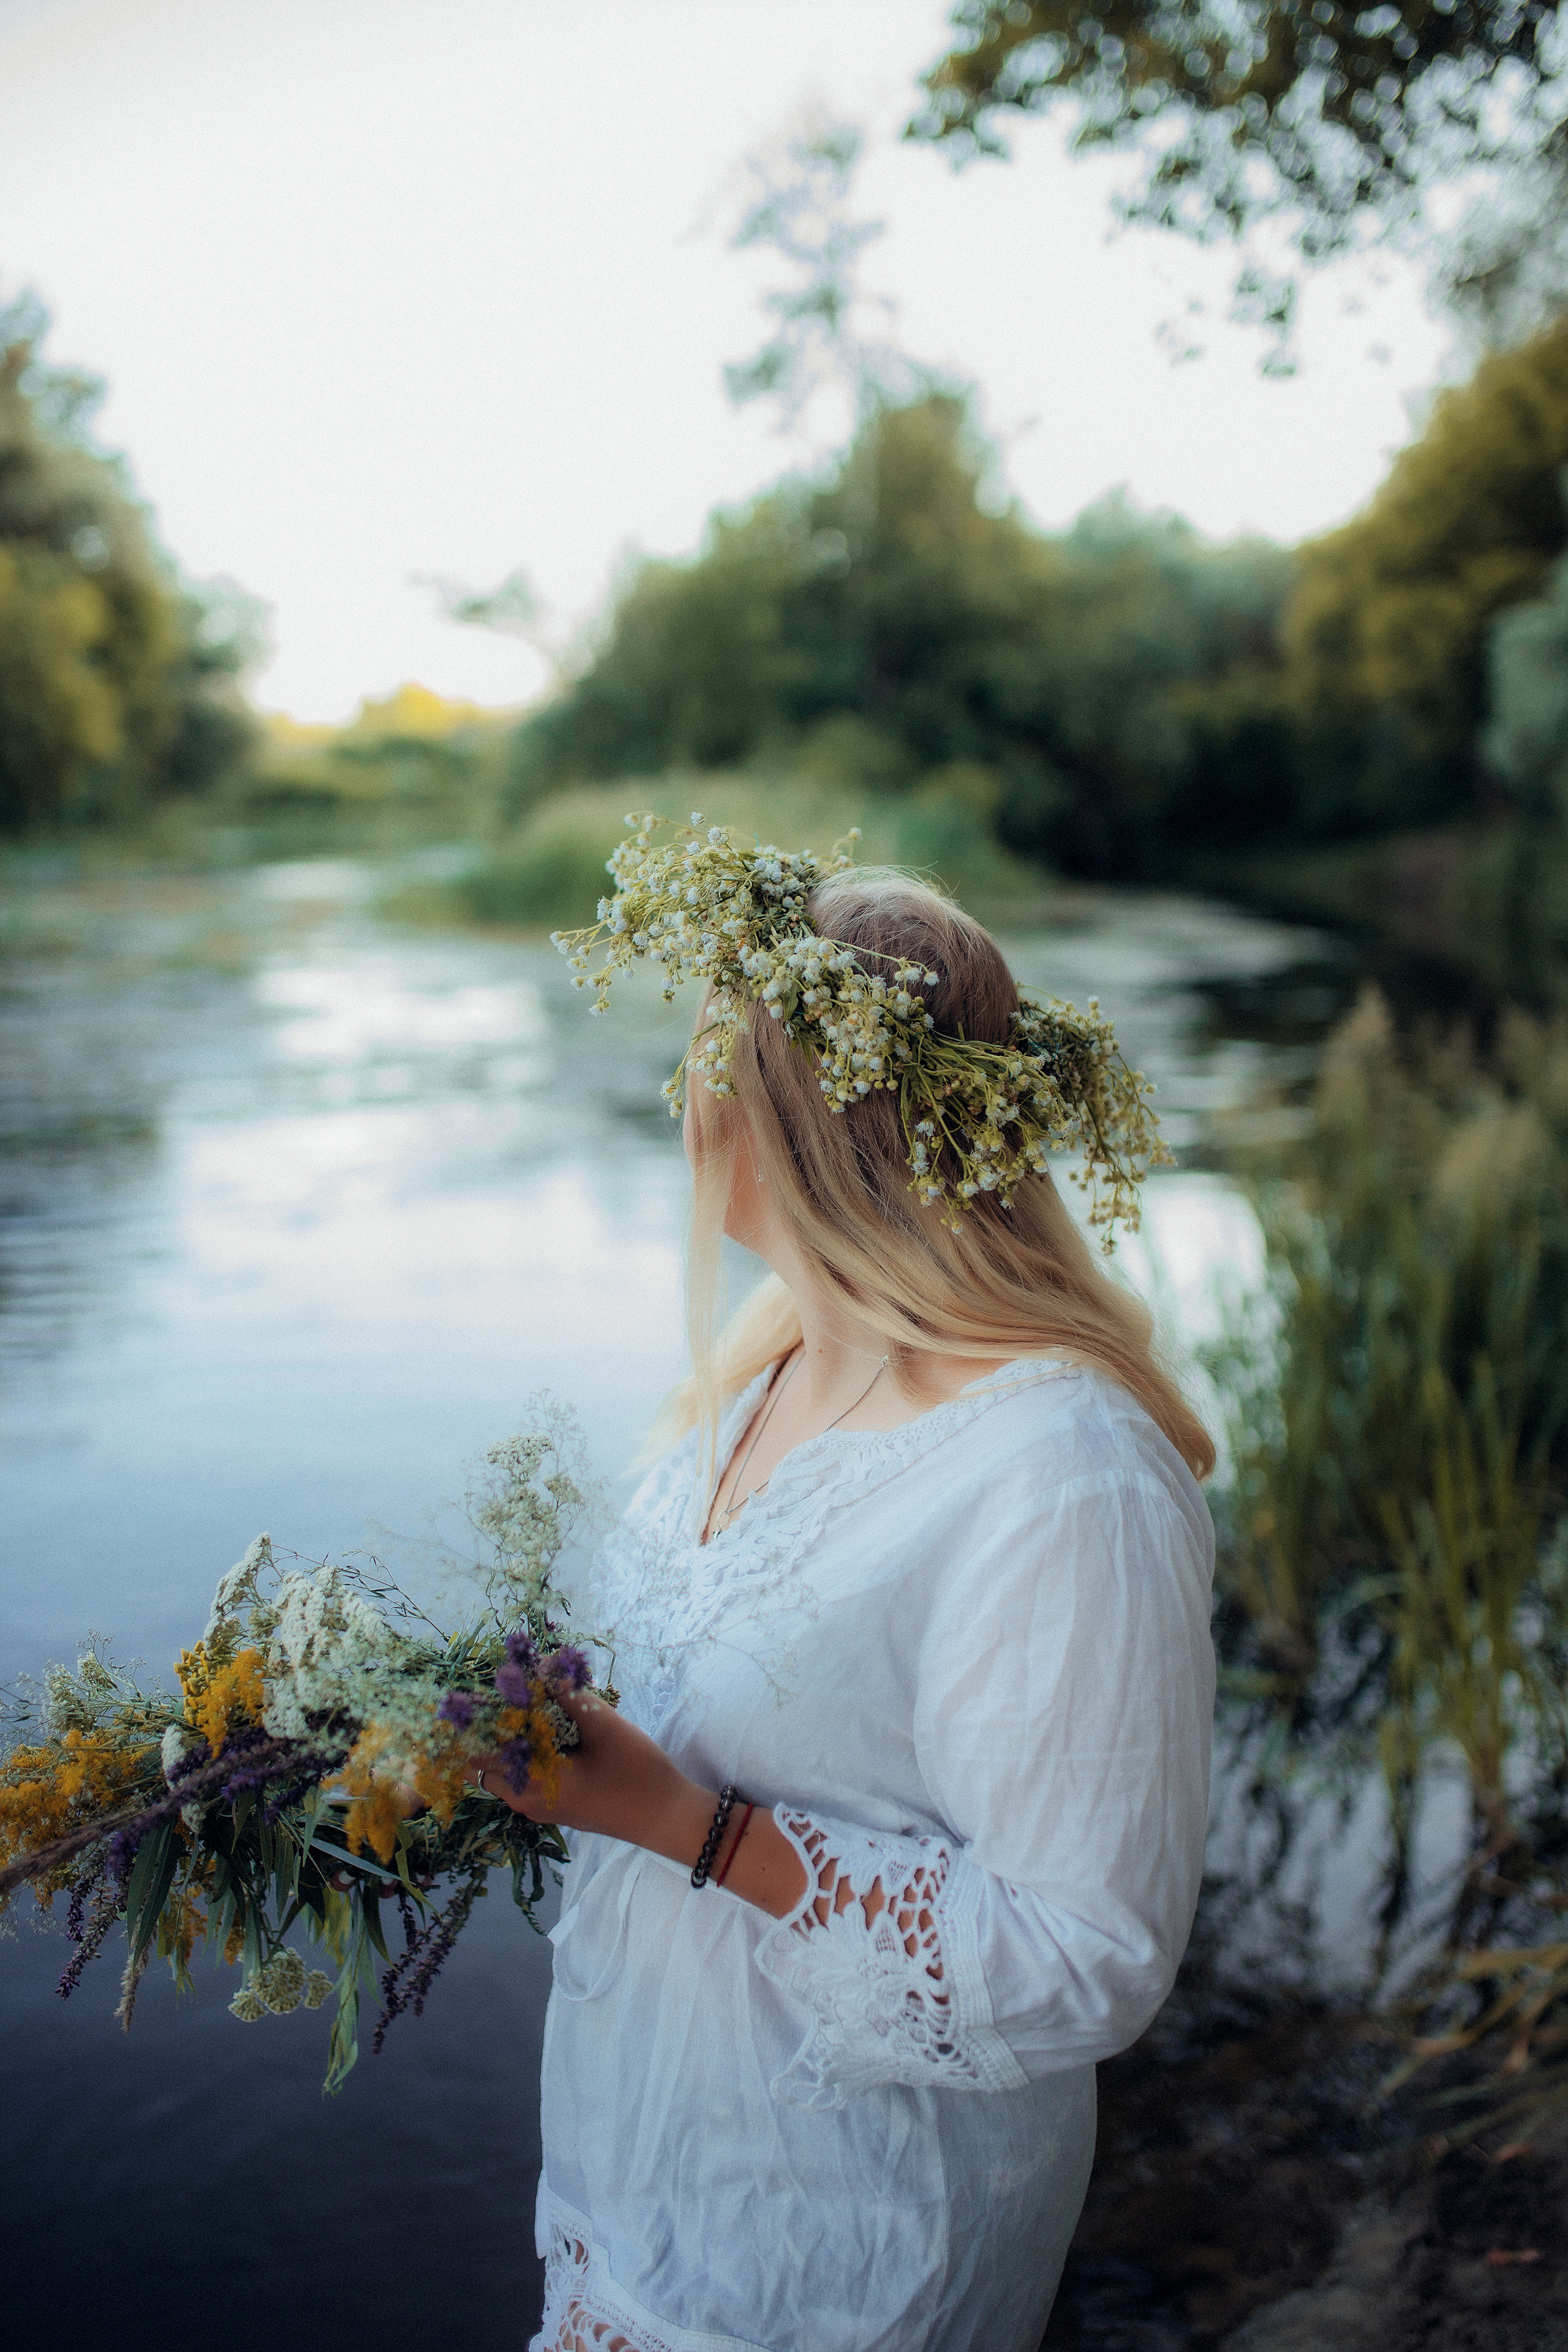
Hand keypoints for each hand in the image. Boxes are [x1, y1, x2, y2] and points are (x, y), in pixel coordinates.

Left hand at [468, 1677, 809, 1918]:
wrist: (667, 1818)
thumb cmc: (636, 1774)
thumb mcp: (603, 1726)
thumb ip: (567, 1692)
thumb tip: (539, 1663)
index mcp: (529, 1783)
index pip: (477, 1752)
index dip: (468, 1720)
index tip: (466, 1691)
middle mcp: (524, 1799)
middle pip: (483, 1762)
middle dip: (484, 1727)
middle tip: (497, 1690)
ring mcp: (538, 1805)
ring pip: (503, 1769)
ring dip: (505, 1738)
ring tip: (519, 1702)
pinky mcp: (554, 1804)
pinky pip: (522, 1775)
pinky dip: (523, 1750)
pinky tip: (544, 1725)